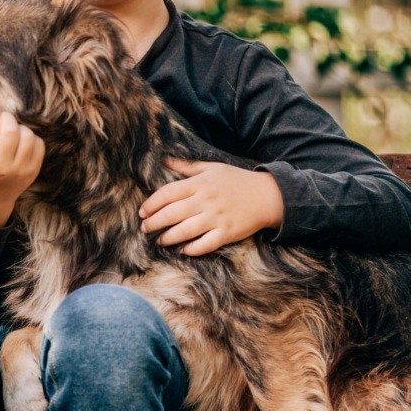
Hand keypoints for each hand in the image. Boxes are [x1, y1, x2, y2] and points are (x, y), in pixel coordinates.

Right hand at [0, 103, 44, 227]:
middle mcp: (0, 168)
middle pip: (9, 131)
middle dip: (5, 117)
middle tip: (1, 117)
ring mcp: (19, 171)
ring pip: (26, 136)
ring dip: (19, 126)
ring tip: (10, 129)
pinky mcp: (32, 172)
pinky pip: (39, 145)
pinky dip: (31, 137)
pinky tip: (20, 140)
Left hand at [139, 159, 283, 255]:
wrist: (268, 195)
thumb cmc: (237, 181)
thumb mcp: (212, 168)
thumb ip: (187, 167)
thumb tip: (164, 160)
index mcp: (201, 183)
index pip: (168, 193)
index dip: (151, 203)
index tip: (142, 211)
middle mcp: (206, 200)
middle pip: (172, 213)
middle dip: (154, 222)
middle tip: (144, 228)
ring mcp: (217, 218)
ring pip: (185, 231)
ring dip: (168, 237)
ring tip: (159, 240)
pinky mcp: (227, 233)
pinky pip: (205, 244)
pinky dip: (192, 249)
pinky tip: (183, 250)